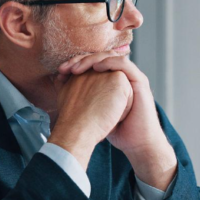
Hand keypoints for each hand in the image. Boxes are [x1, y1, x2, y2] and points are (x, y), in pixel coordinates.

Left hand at [57, 52, 176, 190]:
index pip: (92, 62)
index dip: (76, 63)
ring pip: (111, 56)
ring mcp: (131, 77)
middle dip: (81, 59)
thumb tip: (59, 84)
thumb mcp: (94, 110)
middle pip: (100, 56)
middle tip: (66, 67)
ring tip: (77, 68)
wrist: (136, 143)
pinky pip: (124, 64)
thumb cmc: (116, 128)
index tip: (61, 71)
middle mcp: (121, 75)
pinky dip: (109, 63)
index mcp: (111, 80)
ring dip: (92, 59)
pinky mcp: (140, 81)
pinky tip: (97, 68)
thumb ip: (82, 95)